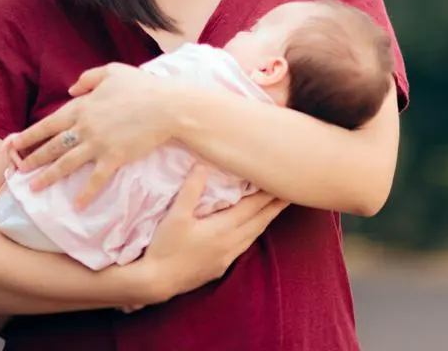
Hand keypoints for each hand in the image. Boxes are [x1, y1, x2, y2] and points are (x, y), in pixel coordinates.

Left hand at [6, 63, 187, 203]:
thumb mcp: (112, 72)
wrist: (167, 106)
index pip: (49, 123)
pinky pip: (96, 179)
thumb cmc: (142, 87)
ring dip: (49, 176)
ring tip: (33, 188)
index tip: (12, 144)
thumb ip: (88, 78)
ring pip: (66, 163)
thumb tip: (70, 89)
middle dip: (33, 158)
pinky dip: (86, 193)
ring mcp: (98, 144)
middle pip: (53, 145)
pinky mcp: (114, 157)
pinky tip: (76, 206)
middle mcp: (85, 126)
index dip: (29, 135)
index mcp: (83, 106)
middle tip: (18, 170)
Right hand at [138, 165, 287, 301]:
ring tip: (276, 208)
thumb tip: (202, 165)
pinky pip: (244, 246)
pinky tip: (252, 230)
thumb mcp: (175, 216)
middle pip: (259, 221)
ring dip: (266, 220)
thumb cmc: (165, 247)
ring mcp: (227, 257)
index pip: (253, 207)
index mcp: (223, 229)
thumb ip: (191, 190)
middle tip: (291, 192)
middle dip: (275, 206)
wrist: (156, 282)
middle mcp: (231, 243)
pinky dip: (253, 233)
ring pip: (254, 235)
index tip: (282, 181)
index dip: (268, 194)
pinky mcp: (220, 267)